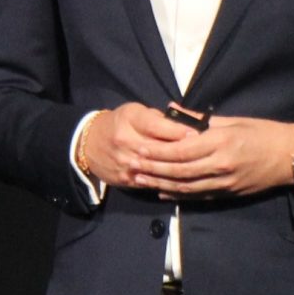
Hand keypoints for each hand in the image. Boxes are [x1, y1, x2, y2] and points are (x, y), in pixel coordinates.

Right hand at [74, 102, 193, 189]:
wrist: (88, 144)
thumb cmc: (119, 123)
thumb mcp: (135, 112)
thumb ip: (159, 118)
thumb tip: (186, 125)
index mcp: (131, 120)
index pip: (158, 126)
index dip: (179, 131)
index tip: (198, 133)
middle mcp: (126, 141)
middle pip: (160, 149)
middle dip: (184, 151)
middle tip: (204, 153)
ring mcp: (125, 162)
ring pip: (157, 169)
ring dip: (178, 170)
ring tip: (197, 169)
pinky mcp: (125, 179)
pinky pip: (150, 182)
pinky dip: (167, 182)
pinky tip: (182, 181)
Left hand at [129, 115, 293, 198]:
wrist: (290, 157)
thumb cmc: (263, 132)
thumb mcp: (234, 120)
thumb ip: (200, 119)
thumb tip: (172, 110)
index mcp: (222, 142)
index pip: (183, 149)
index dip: (159, 151)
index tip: (140, 147)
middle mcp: (221, 164)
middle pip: (180, 170)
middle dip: (154, 168)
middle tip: (133, 165)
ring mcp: (224, 182)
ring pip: (186, 186)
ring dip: (161, 183)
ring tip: (141, 179)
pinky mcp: (228, 193)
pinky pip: (198, 196)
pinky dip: (178, 194)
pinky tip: (163, 191)